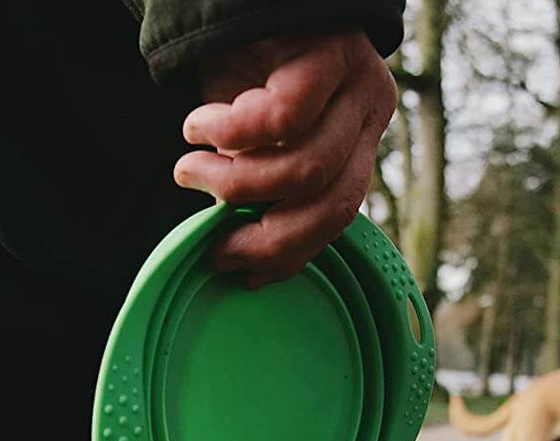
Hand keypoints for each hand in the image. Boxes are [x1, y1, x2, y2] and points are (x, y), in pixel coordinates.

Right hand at [174, 30, 397, 286]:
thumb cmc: (240, 63)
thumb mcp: (255, 135)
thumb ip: (261, 183)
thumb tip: (237, 252)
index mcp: (359, 141)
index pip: (338, 214)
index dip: (291, 252)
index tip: (243, 271)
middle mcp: (370, 111)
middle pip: (331, 203)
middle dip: (265, 235)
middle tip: (211, 238)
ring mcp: (359, 79)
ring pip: (305, 168)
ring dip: (234, 182)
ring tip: (189, 166)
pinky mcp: (331, 50)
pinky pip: (282, 117)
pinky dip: (230, 133)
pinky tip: (198, 125)